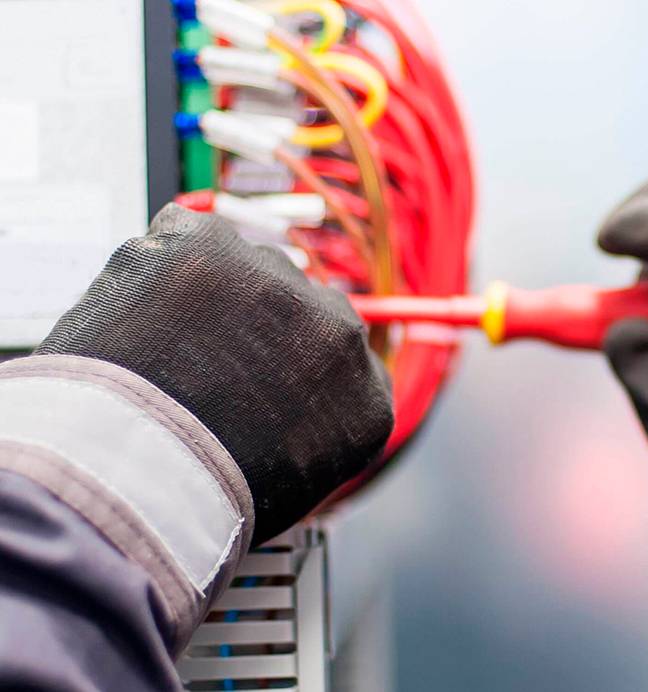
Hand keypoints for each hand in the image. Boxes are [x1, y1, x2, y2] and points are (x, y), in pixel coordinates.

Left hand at [36, 204, 392, 543]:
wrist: (128, 474)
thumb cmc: (199, 498)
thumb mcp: (293, 484)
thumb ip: (313, 426)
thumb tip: (290, 401)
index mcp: (366, 397)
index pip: (347, 362)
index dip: (298, 365)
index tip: (266, 379)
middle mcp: (337, 331)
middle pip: (300, 309)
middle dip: (258, 328)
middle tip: (204, 367)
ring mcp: (277, 284)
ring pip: (246, 271)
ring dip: (212, 296)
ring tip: (163, 350)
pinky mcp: (210, 247)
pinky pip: (185, 237)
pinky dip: (161, 266)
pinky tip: (143, 314)